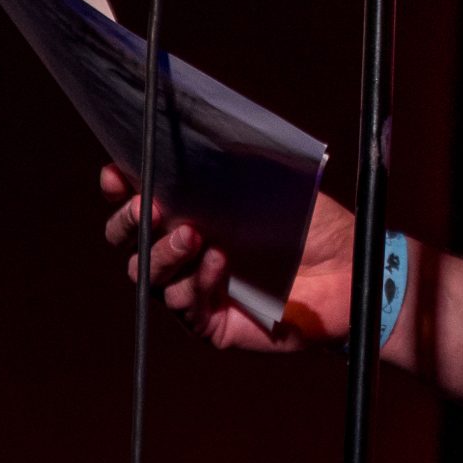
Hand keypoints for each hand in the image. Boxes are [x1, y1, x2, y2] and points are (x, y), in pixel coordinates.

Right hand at [100, 165, 355, 351]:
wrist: (347, 268)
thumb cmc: (308, 223)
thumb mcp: (270, 183)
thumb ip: (231, 164)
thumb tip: (196, 138)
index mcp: (189, 215)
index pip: (137, 202)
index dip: (120, 189)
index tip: (115, 174)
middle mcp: (182, 255)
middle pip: (129, 243)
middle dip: (132, 222)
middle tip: (150, 206)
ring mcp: (193, 291)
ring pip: (151, 277)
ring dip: (167, 253)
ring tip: (194, 234)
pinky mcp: (210, 324)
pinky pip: (187, 306)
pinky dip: (200, 280)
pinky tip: (220, 260)